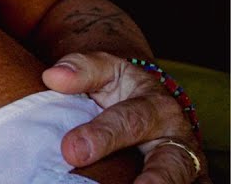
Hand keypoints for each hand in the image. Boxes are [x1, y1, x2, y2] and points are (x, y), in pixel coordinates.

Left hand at [42, 52, 208, 183]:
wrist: (151, 103)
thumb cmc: (122, 89)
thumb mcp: (106, 70)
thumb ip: (81, 69)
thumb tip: (53, 77)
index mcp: (158, 107)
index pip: (129, 122)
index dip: (102, 137)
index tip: (72, 151)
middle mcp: (178, 140)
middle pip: (169, 164)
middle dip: (153, 180)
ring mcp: (187, 166)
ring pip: (182, 181)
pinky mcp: (190, 182)